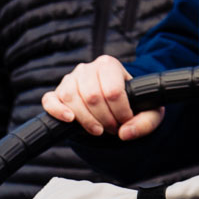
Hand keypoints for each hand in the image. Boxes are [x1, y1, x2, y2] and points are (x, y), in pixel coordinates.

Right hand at [42, 55, 166, 140]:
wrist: (114, 106)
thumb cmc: (132, 106)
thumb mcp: (149, 112)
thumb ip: (146, 123)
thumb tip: (125, 133)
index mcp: (108, 65)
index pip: (112, 90)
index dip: (120, 112)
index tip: (126, 121)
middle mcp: (87, 68)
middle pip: (92, 96)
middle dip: (105, 119)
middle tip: (113, 128)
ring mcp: (69, 80)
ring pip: (72, 98)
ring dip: (86, 120)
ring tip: (98, 130)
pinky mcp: (56, 94)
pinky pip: (49, 100)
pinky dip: (58, 111)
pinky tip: (70, 120)